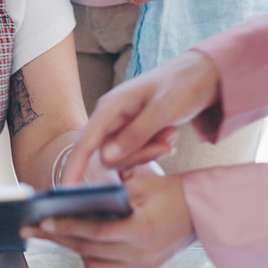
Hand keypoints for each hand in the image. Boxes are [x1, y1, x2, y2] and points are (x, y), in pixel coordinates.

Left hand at [23, 169, 195, 267]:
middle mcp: (140, 255)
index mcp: (141, 231)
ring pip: (93, 263)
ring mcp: (142, 266)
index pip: (95, 233)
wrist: (203, 212)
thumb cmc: (171, 192)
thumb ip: (109, 195)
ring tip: (50, 233)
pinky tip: (79, 242)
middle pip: (88, 249)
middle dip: (56, 238)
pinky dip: (90, 256)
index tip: (43, 222)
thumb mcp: (140, 185)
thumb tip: (73, 200)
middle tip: (29, 229)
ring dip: (72, 248)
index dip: (67, 227)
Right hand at [62, 51, 219, 183]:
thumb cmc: (182, 85)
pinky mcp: (132, 132)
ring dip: (149, 153)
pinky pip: (135, 153)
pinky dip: (154, 150)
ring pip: (123, 157)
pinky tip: (169, 136)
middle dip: (138, 157)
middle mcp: (110, 118)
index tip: (66, 192)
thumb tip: (107, 159)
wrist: (201, 74)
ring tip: (171, 135)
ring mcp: (120, 126)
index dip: (74, 168)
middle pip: (108, 156)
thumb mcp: (163, 109)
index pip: (84, 144)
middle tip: (167, 146)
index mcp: (110, 107)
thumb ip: (135, 134)